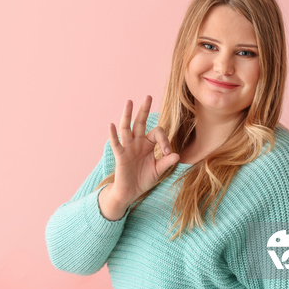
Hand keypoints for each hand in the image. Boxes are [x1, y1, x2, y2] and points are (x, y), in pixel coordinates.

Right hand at [98, 95, 179, 219]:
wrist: (131, 192)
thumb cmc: (144, 179)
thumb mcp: (158, 171)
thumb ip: (166, 162)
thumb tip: (176, 155)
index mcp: (147, 144)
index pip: (156, 133)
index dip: (164, 140)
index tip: (167, 152)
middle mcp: (137, 142)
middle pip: (140, 122)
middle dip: (144, 110)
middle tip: (148, 96)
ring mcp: (128, 147)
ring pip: (127, 128)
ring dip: (128, 115)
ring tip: (129, 102)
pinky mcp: (120, 156)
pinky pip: (116, 143)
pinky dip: (113, 135)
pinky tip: (111, 125)